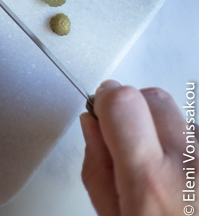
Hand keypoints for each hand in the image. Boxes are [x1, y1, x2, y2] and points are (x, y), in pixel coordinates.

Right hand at [81, 79, 184, 215]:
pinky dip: (189, 152)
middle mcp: (189, 167)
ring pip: (182, 118)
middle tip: (131, 146)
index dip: (106, 103)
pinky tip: (187, 184)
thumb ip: (96, 169)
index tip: (103, 115)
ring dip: (167, 135)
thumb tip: (93, 126)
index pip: (121, 100)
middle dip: (135, 112)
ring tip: (166, 176)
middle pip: (153, 98)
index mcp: (151, 182)